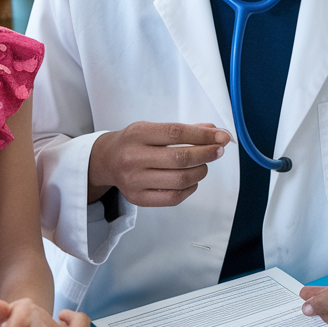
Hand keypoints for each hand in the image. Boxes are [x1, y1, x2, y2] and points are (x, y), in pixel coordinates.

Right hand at [88, 122, 230, 205]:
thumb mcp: (153, 128)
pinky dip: (190, 189)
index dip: (203, 136)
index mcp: (138, 134)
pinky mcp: (137, 198)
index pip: (176, 133)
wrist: (106, 160)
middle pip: (180, 159)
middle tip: (218, 151)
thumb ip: (184, 130)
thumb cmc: (134, 142)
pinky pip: (173, 197)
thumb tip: (215, 132)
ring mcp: (134, 180)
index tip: (222, 136)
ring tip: (203, 165)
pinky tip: (193, 180)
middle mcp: (134, 158)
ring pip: (180, 180)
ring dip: (200, 172)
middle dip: (206, 154)